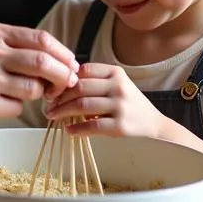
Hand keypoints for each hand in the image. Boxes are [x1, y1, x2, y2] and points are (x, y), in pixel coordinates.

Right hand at [0, 21, 77, 131]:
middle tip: (67, 84)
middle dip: (64, 75)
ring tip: (24, 94)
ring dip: (38, 94)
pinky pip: (18, 108)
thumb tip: (54, 58)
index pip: (41, 39)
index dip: (63, 53)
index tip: (71, 64)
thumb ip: (10, 46)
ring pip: (34, 88)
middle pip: (44, 63)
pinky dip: (16, 108)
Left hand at [43, 62, 164, 138]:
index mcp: (115, 73)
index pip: (83, 71)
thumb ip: (94, 82)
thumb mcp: (116, 85)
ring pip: (83, 105)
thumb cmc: (129, 104)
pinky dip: (77, 128)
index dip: (64, 80)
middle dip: (59, 97)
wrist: (154, 126)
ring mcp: (120, 106)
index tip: (52, 89)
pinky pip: (92, 125)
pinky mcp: (121, 126)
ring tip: (52, 116)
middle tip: (48, 104)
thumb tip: (59, 86)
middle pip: (80, 87)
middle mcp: (119, 86)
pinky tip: (68, 130)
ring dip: (62, 111)